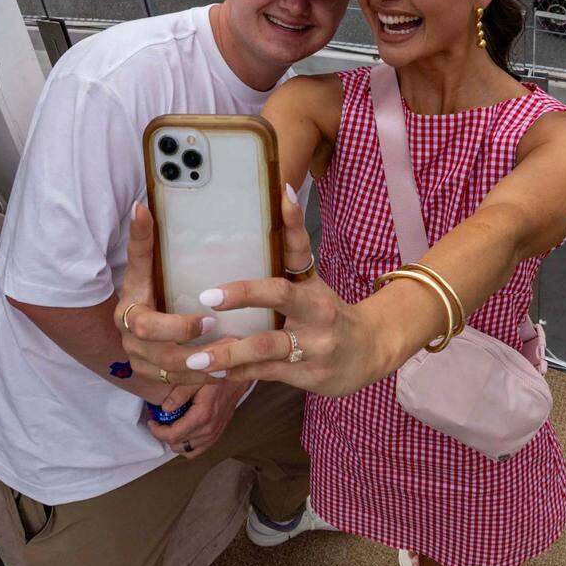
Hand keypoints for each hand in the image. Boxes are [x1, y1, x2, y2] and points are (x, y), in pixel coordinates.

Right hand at [115, 201, 216, 386]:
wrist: (139, 320)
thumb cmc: (151, 286)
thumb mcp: (147, 266)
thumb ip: (143, 241)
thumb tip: (141, 206)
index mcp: (130, 309)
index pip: (144, 323)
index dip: (175, 324)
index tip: (207, 318)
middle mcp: (130, 338)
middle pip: (158, 350)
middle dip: (192, 344)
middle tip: (226, 335)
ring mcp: (141, 360)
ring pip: (173, 371)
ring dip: (206, 366)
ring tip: (236, 356)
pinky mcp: (154, 376)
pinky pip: (181, 384)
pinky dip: (207, 380)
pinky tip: (232, 372)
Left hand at [121, 184, 395, 396]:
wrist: (370, 352)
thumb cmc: (329, 312)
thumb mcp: (312, 281)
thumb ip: (292, 245)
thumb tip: (281, 191)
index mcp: (313, 283)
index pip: (301, 246)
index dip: (291, 220)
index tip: (279, 193)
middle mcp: (316, 310)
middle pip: (281, 295)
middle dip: (245, 295)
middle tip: (208, 296)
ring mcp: (313, 344)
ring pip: (267, 346)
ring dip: (230, 353)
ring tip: (196, 358)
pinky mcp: (307, 374)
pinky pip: (265, 373)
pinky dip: (237, 375)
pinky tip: (211, 375)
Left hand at [148, 380, 246, 458]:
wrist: (239, 374)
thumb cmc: (217, 374)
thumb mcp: (195, 378)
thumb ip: (179, 393)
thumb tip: (165, 409)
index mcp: (202, 416)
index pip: (173, 436)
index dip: (157, 431)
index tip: (152, 421)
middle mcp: (210, 428)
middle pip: (179, 445)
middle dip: (165, 436)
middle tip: (160, 422)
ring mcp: (216, 432)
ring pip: (189, 451)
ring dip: (177, 442)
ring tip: (170, 428)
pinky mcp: (219, 432)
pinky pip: (201, 448)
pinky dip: (189, 445)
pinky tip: (184, 432)